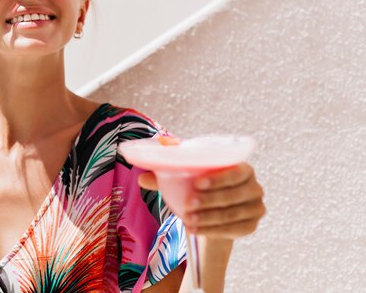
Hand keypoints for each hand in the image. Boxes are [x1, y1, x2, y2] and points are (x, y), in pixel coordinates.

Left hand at [138, 163, 265, 239]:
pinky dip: (214, 230)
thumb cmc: (198, 186)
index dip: (218, 178)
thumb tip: (142, 177)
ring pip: (232, 214)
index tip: (196, 183)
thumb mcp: (184, 176)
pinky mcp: (250, 226)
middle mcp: (254, 187)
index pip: (236, 171)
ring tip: (187, 220)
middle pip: (234, 195)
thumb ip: (166, 172)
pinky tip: (196, 229)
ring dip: (209, 217)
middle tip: (187, 205)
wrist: (211, 209)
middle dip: (209, 200)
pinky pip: (234, 229)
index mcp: (243, 167)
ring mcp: (256, 208)